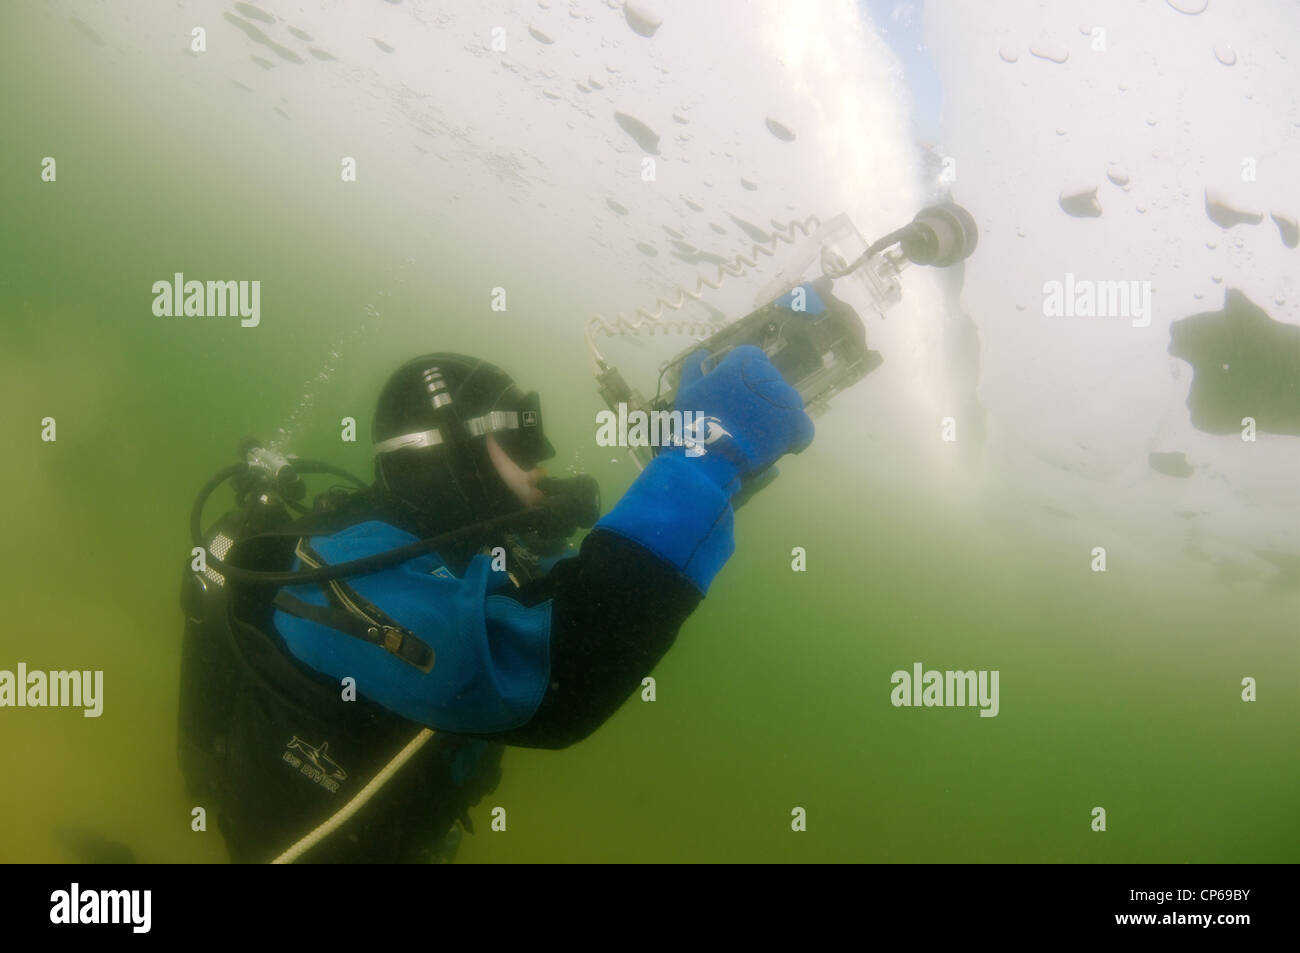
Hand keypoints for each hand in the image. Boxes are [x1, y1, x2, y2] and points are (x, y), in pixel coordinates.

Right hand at [671, 345, 813, 490]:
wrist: (711, 456)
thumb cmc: (696, 422)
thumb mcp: (686, 389)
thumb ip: (694, 366)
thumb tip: (703, 353)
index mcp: (742, 364)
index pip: (751, 355)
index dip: (743, 372)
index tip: (735, 390)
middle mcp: (768, 376)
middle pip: (770, 379)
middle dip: (760, 394)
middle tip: (745, 416)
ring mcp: (784, 400)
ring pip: (788, 401)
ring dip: (777, 413)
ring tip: (762, 433)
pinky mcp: (795, 424)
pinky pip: (803, 427)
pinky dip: (794, 434)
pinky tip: (782, 443)